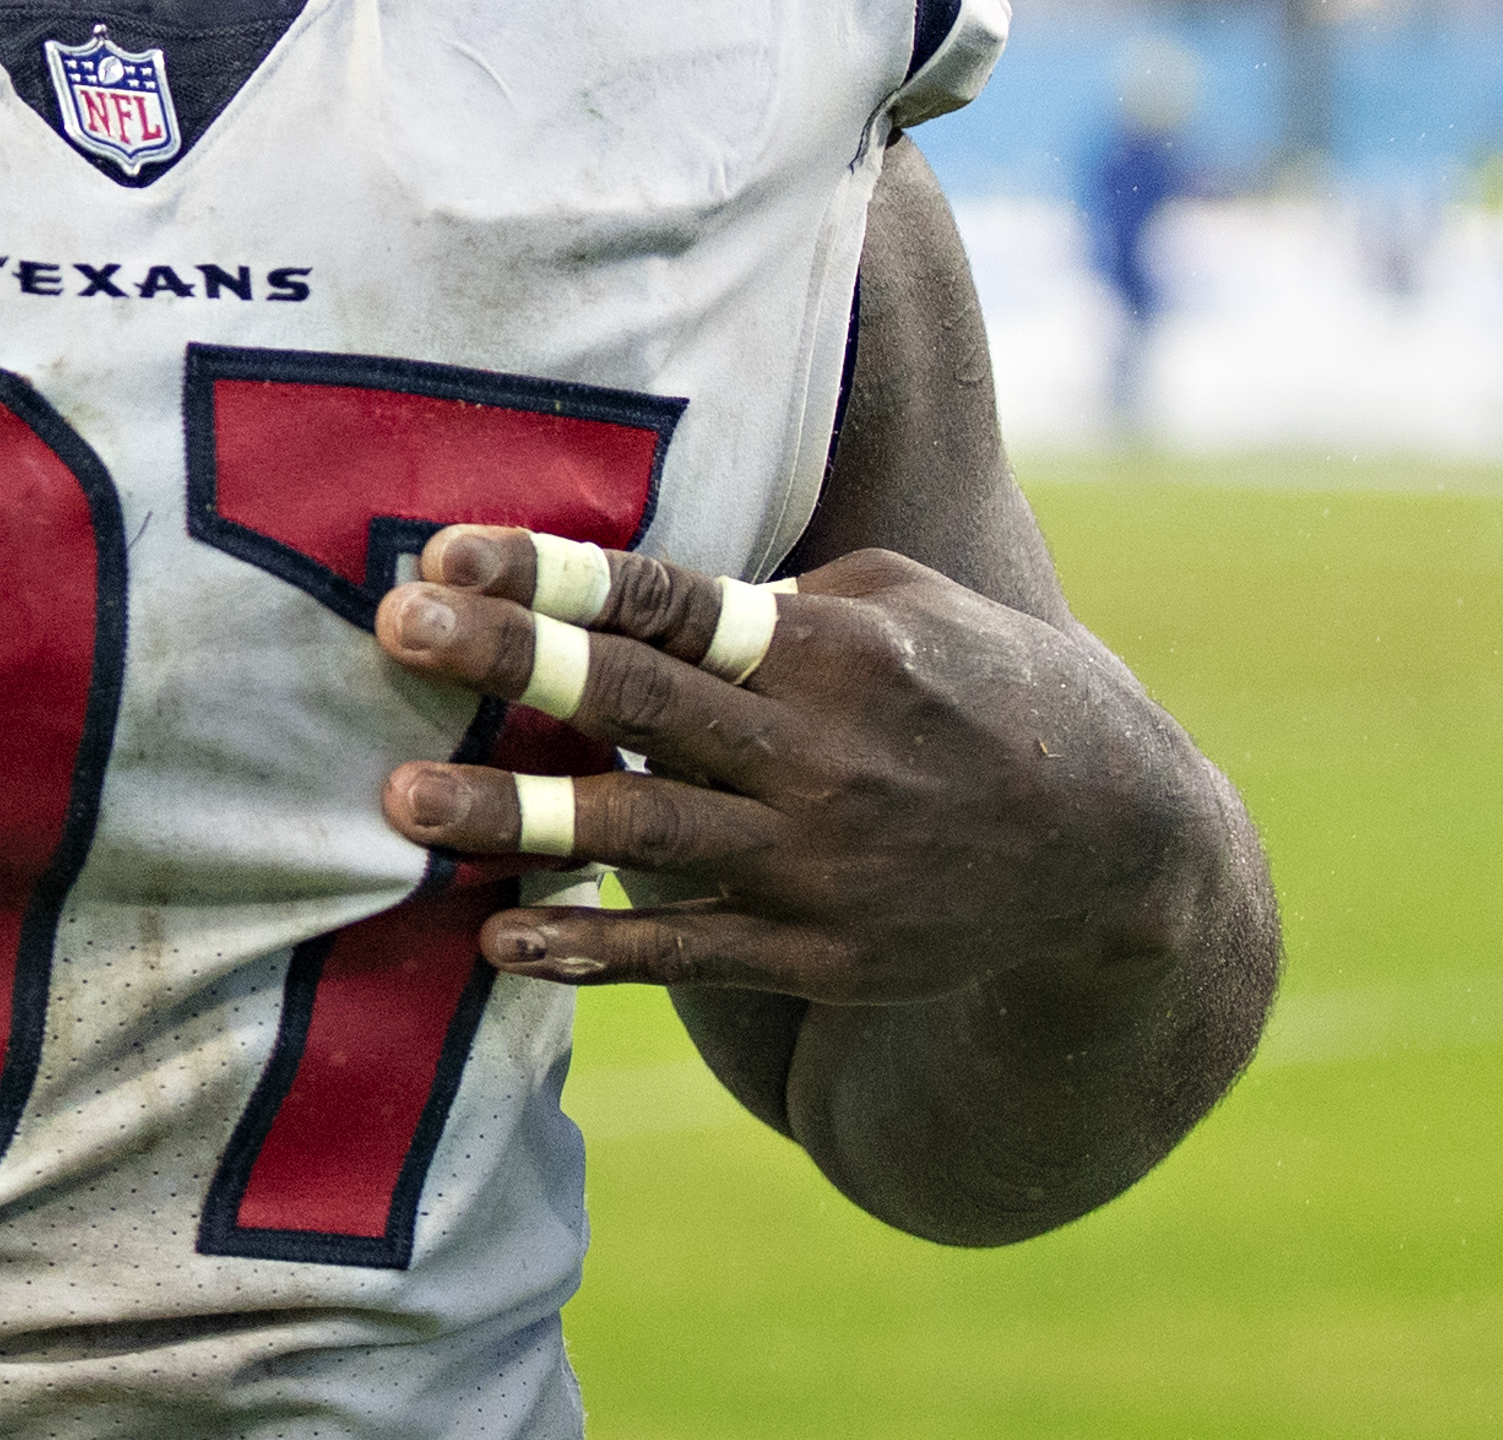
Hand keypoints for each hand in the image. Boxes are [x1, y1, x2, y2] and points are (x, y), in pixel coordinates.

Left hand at [371, 526, 1220, 1005]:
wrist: (1112, 843)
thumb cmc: (979, 684)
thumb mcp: (900, 600)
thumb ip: (772, 595)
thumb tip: (631, 582)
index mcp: (830, 644)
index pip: (666, 598)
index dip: (552, 572)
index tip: (444, 548)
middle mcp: (819, 751)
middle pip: (636, 698)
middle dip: (507, 659)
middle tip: (391, 628)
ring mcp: (818, 862)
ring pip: (641, 835)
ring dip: (515, 811)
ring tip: (400, 796)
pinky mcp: (822, 953)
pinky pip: (687, 953)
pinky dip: (590, 949)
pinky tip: (499, 932)